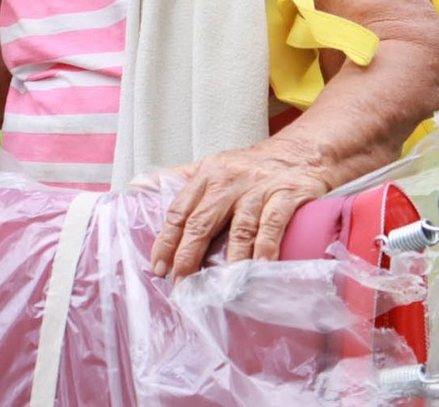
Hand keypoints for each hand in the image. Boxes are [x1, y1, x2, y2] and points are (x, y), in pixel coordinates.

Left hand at [145, 141, 330, 280]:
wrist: (300, 152)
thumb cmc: (249, 167)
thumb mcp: (212, 166)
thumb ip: (178, 179)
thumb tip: (137, 187)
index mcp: (207, 175)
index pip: (180, 210)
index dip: (167, 240)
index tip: (158, 266)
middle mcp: (229, 180)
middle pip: (202, 221)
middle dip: (188, 255)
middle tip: (181, 283)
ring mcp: (258, 188)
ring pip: (239, 227)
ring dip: (228, 259)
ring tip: (219, 286)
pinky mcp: (287, 195)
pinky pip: (272, 225)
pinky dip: (265, 248)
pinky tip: (259, 268)